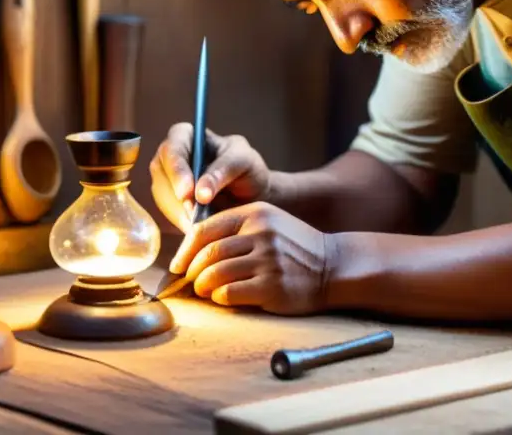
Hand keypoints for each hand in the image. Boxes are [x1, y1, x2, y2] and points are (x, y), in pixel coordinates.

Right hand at [150, 123, 271, 233]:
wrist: (252, 195)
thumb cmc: (248, 170)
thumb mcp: (243, 162)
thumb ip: (222, 172)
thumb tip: (199, 194)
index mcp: (187, 135)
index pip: (172, 147)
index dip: (176, 170)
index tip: (187, 192)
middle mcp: (172, 156)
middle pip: (161, 174)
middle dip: (176, 197)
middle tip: (193, 215)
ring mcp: (168, 179)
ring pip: (162, 196)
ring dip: (178, 213)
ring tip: (199, 226)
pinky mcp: (170, 201)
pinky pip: (168, 213)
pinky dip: (181, 223)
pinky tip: (196, 230)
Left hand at [168, 202, 329, 314]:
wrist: (333, 266)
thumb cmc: (293, 248)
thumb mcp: (269, 223)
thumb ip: (236, 230)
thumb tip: (192, 251)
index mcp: (256, 213)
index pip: (205, 228)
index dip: (185, 249)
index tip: (178, 264)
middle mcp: (261, 233)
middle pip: (208, 253)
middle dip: (192, 271)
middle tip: (189, 281)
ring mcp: (268, 259)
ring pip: (215, 274)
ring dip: (203, 286)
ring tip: (205, 291)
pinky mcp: (272, 286)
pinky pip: (230, 293)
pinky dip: (219, 298)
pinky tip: (223, 298)